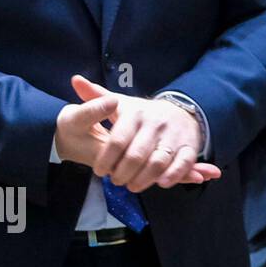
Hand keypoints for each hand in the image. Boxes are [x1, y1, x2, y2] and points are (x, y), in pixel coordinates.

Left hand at [69, 75, 220, 191]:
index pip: (118, 140)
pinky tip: (161, 183)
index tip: (99, 171)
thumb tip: (75, 80)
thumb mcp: (120, 102)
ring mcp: (173, 135)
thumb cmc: (142, 112)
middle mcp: (154, 123)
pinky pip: (184, 163)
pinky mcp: (189, 145)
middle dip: (123, 172)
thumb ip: (96, 97)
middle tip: (115, 181)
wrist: (179, 111)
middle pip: (137, 154)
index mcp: (134, 114)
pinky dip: (174, 175)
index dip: (106, 158)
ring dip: (144, 178)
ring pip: (158, 161)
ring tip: (132, 186)